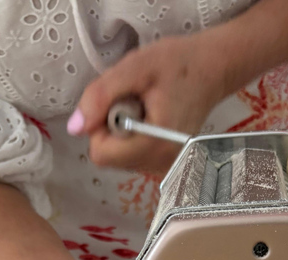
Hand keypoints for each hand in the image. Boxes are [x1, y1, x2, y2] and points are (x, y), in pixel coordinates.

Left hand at [68, 34, 227, 173]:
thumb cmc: (178, 64)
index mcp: (155, 144)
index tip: (119, 102)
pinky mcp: (167, 164)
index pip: (102, 154)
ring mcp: (167, 167)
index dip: (100, 126)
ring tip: (146, 106)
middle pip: (109, 157)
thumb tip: (75, 127)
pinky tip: (151, 117)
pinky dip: (133, 136)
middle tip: (135, 101)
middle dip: (112, 128)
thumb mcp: (134, 68)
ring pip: (119, 158)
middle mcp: (163, 164)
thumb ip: (100, 96)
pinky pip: (133, 156)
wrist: (212, 69)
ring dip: (122, 131)